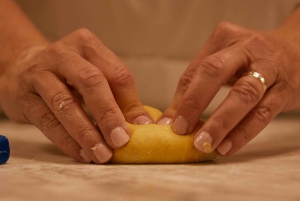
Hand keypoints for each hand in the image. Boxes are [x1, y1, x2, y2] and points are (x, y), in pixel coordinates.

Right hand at [0, 28, 152, 162]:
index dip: (130, 103)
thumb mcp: (94, 75)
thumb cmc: (68, 76)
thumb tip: (143, 124)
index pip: (116, 74)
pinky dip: (67, 141)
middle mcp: (62, 54)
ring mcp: (39, 73)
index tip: (141, 128)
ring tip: (101, 154)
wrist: (22, 69)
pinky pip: (48, 122)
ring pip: (66, 104)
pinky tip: (82, 153)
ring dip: (86, 133)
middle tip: (120, 141)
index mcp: (87, 45)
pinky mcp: (23, 96)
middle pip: (90, 82)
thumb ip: (119, 97)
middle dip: (107, 114)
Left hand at [158, 20, 299, 155]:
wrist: (299, 50)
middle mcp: (246, 48)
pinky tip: (227, 146)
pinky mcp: (286, 89)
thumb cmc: (253, 59)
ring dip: (220, 123)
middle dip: (195, 102)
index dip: (183, 98)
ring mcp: (269, 67)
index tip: (172, 123)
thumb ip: (198, 85)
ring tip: (205, 143)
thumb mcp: (226, 61)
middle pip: (215, 72)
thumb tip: (171, 120)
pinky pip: (262, 114)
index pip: (197, 69)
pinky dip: (242, 132)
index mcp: (225, 38)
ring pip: (242, 95)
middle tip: (182, 130)